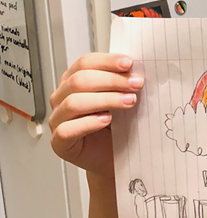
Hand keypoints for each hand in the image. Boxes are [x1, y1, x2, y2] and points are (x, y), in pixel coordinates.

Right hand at [48, 53, 143, 178]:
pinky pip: (67, 129)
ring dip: (106, 99)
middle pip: (80, 80)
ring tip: (129, 102)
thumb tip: (136, 69)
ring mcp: (58, 120)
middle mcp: (62, 97)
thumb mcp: (123, 97)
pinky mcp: (59, 142)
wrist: (117, 156)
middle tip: (136, 84)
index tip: (129, 63)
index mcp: (74, 80)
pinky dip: (89, 123)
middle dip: (112, 80)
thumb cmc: (118, 125)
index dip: (107, 61)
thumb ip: (124, 82)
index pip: (85, 63)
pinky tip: (107, 120)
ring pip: (74, 102)